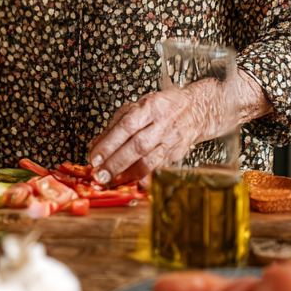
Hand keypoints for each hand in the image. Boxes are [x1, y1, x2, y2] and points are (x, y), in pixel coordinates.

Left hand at [87, 87, 215, 185]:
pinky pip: (160, 169)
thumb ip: (115, 125)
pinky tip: (135, 184)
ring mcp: (171, 141)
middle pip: (138, 146)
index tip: (95, 158)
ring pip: (151, 161)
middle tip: (100, 175)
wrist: (196, 110)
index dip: (109, 144)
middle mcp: (162, 124)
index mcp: (149, 108)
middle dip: (116, 163)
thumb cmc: (162, 107)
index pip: (126, 126)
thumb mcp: (138, 106)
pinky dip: (146, 178)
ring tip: (114, 180)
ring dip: (130, 174)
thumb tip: (96, 144)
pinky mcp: (177, 154)